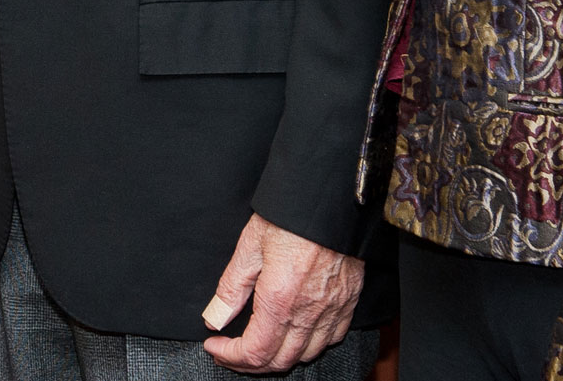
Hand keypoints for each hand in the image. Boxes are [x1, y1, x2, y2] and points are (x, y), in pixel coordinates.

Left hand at [199, 213, 360, 372]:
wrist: (332, 199)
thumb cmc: (291, 216)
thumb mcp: (250, 245)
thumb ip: (231, 287)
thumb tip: (214, 318)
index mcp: (280, 300)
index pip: (255, 352)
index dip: (230, 356)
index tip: (214, 346)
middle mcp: (309, 312)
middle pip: (279, 361)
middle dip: (250, 363)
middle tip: (230, 351)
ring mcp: (333, 310)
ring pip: (307, 355)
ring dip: (279, 357)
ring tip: (260, 344)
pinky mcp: (348, 302)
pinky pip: (332, 339)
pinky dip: (310, 346)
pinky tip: (296, 332)